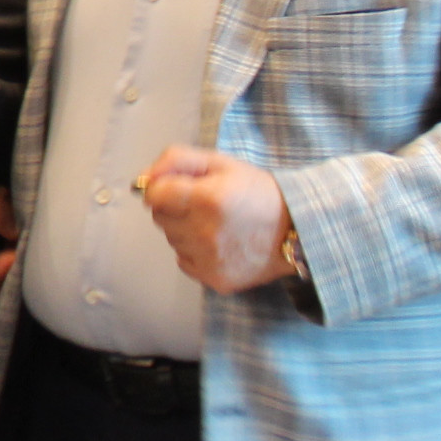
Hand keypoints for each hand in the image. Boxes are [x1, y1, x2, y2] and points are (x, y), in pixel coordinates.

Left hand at [138, 147, 294, 291]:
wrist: (298, 229)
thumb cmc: (257, 191)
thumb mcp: (219, 162)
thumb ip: (176, 161)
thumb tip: (142, 180)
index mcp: (208, 199)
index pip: (154, 195)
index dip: (163, 188)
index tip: (180, 187)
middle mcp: (206, 233)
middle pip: (160, 218)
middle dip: (175, 208)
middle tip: (205, 205)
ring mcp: (211, 260)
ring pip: (172, 240)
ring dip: (185, 230)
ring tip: (216, 224)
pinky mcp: (216, 280)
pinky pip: (184, 261)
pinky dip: (194, 252)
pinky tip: (219, 243)